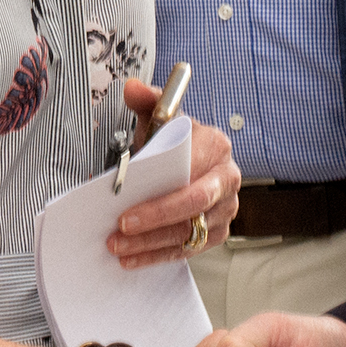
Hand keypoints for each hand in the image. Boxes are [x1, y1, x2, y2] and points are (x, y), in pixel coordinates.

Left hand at [107, 77, 240, 268]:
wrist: (184, 164)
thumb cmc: (172, 143)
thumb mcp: (159, 118)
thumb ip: (147, 101)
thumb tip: (133, 88)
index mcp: (217, 146)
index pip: (191, 173)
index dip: (159, 194)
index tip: (125, 205)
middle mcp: (228, 179)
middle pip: (193, 206)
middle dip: (153, 220)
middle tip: (120, 229)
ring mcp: (226, 209)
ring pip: (188, 233)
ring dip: (150, 244)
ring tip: (117, 245)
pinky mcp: (217, 233)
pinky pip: (188, 251)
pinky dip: (156, 257)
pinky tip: (131, 258)